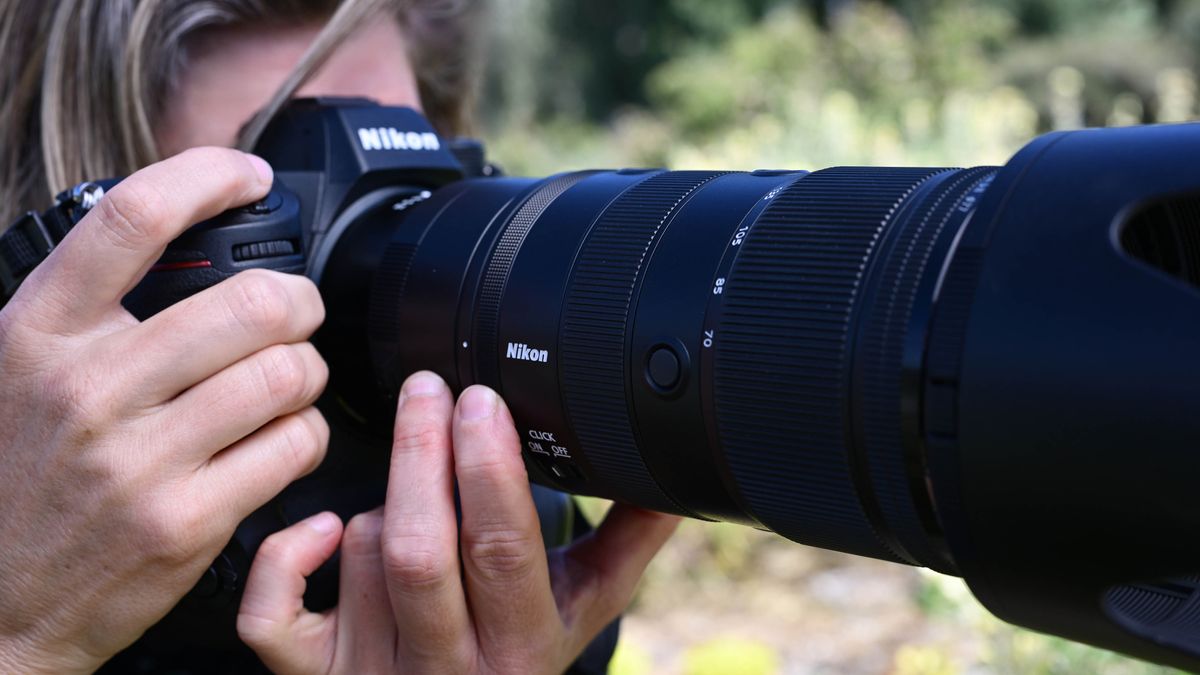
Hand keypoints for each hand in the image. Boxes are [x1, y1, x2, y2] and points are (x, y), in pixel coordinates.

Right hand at [0, 148, 329, 673]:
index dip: (206, 175)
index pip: (133, 219)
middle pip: (250, 302)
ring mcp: (137, 460)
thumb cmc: (22, 479)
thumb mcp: (20, 372)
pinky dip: (307, 435)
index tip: (246, 175)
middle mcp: (87, 389)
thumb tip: (183, 238)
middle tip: (297, 313)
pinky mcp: (185, 521)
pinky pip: (292, 446)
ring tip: (291, 380)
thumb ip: (88, 312)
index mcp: (39, 333)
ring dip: (308, 371)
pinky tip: (284, 438)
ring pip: (285, 374)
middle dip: (300, 302)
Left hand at [238, 371, 679, 673]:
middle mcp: (444, 668)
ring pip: (356, 557)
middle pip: (417, 550)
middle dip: (421, 456)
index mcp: (520, 643)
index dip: (487, 469)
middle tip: (429, 389)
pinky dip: (286, 556)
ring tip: (411, 489)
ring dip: (377, 501)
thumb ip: (629, 539)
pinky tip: (321, 526)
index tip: (481, 401)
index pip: (499, 549)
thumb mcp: (584, 604)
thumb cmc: (520, 653)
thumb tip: (676, 475)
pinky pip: (271, 615)